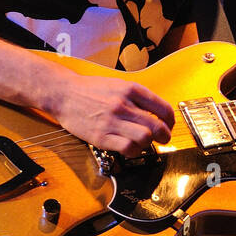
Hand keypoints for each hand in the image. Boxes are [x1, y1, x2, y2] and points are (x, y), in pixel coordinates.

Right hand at [45, 73, 172, 155]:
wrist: (64, 94)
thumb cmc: (91, 90)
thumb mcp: (119, 84)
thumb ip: (138, 97)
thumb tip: (159, 113)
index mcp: (131, 89)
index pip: (163, 108)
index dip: (171, 121)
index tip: (169, 125)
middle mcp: (123, 105)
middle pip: (157, 126)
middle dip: (164, 135)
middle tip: (163, 138)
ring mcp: (112, 121)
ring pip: (144, 138)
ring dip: (148, 144)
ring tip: (144, 143)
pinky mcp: (101, 137)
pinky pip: (127, 149)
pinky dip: (134, 151)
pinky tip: (131, 148)